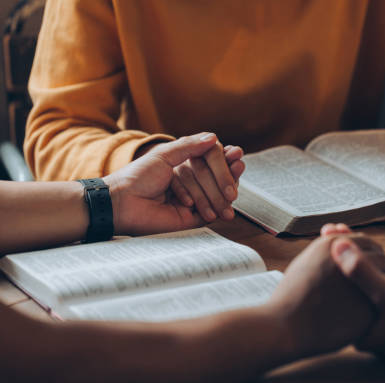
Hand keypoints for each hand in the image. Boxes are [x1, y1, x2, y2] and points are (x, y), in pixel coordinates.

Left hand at [104, 134, 243, 235]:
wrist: (122, 203)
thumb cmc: (137, 177)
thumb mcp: (163, 154)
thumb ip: (189, 146)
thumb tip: (213, 137)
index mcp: (184, 164)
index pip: (212, 159)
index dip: (226, 158)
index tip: (236, 154)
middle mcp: (191, 181)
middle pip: (218, 176)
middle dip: (228, 174)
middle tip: (237, 169)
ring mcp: (193, 199)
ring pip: (218, 194)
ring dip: (222, 193)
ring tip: (230, 193)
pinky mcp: (192, 218)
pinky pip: (211, 212)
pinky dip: (216, 209)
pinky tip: (221, 208)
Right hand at [266, 224, 384, 358]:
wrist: (285, 325)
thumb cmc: (290, 297)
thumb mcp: (306, 263)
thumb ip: (326, 253)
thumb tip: (338, 245)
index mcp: (333, 245)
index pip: (365, 241)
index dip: (370, 250)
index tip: (372, 259)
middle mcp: (350, 258)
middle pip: (379, 255)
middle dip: (382, 262)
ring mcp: (361, 281)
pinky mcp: (368, 303)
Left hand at [331, 239, 384, 371]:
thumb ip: (363, 272)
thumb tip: (337, 246)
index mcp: (357, 330)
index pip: (335, 290)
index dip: (327, 260)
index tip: (323, 235)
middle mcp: (365, 326)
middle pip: (346, 284)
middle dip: (340, 256)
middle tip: (330, 229)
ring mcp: (379, 319)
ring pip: (362, 281)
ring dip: (356, 257)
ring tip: (343, 232)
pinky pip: (377, 282)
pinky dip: (373, 265)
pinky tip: (370, 248)